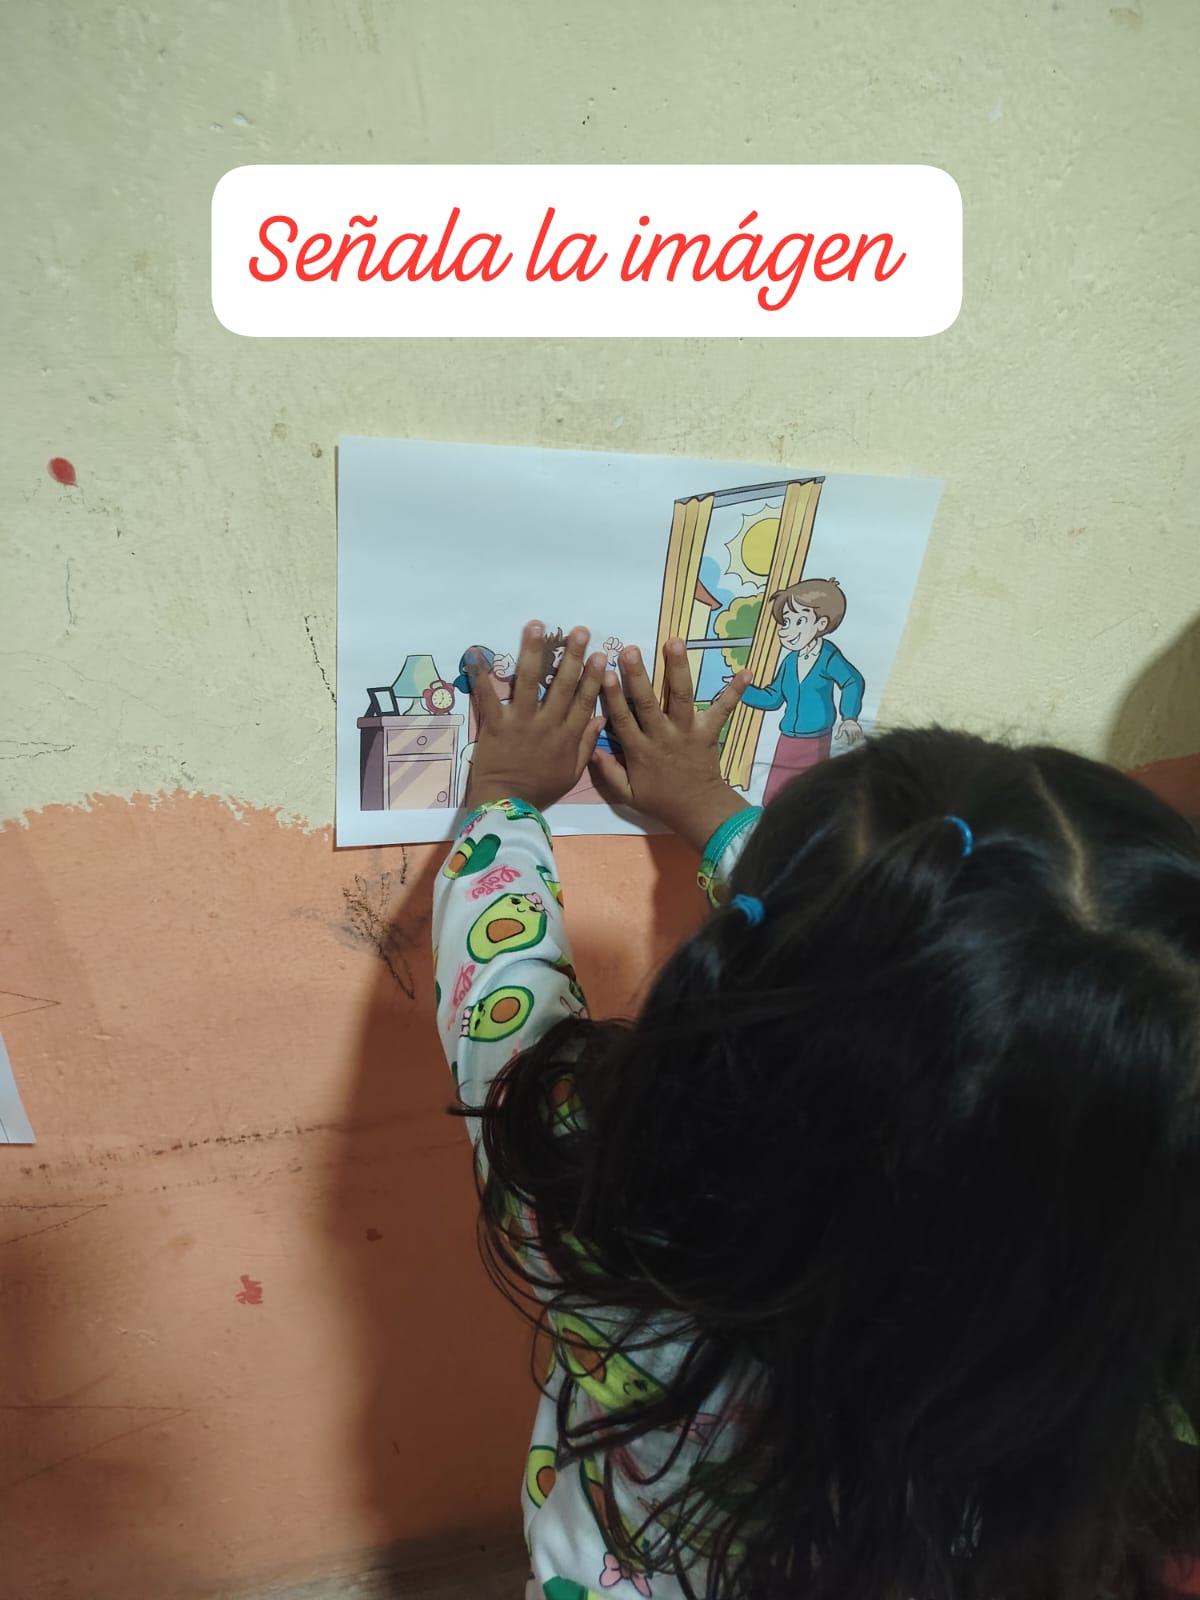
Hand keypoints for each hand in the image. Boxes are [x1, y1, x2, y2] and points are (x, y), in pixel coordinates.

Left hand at [463, 621, 605, 812]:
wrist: (506, 805)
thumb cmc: (539, 791)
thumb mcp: (571, 774)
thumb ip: (586, 746)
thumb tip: (601, 720)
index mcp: (567, 736)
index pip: (584, 701)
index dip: (593, 677)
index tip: (600, 655)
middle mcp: (547, 723)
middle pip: (562, 685)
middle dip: (572, 656)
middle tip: (579, 631)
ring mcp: (521, 721)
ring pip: (529, 681)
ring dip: (533, 651)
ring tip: (537, 626)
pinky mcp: (496, 724)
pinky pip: (488, 696)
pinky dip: (480, 675)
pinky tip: (476, 652)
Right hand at [591, 638, 749, 851]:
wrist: (697, 809)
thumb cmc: (660, 799)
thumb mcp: (627, 793)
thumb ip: (608, 771)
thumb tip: (589, 748)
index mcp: (639, 750)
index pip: (622, 719)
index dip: (613, 696)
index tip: (605, 673)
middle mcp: (662, 736)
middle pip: (648, 702)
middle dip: (639, 675)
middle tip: (631, 649)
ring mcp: (687, 732)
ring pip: (681, 697)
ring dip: (678, 669)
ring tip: (675, 642)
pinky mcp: (709, 732)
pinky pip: (723, 710)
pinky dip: (735, 692)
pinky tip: (747, 672)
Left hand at [836, 717, 863, 745]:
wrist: (849, 719)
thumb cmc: (844, 724)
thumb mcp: (841, 729)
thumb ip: (839, 734)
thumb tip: (835, 738)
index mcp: (850, 731)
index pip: (851, 738)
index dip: (850, 742)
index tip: (849, 744)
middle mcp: (854, 731)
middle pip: (854, 738)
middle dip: (853, 741)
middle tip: (851, 743)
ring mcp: (857, 729)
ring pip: (857, 736)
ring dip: (856, 739)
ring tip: (854, 741)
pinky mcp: (859, 728)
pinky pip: (860, 733)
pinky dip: (859, 736)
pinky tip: (858, 737)